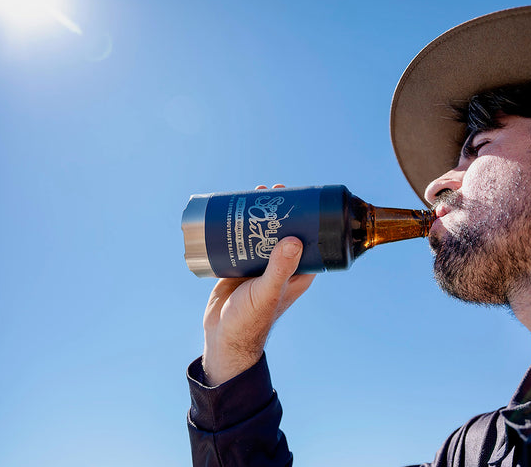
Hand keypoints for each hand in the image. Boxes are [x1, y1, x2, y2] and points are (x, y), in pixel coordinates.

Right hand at [201, 186, 315, 385]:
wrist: (222, 339)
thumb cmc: (250, 321)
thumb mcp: (267, 292)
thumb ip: (280, 269)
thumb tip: (293, 239)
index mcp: (297, 274)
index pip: (308, 240)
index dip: (306, 219)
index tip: (298, 197)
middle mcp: (281, 268)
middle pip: (283, 232)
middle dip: (279, 210)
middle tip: (271, 191)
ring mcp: (260, 267)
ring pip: (262, 234)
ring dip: (258, 215)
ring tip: (252, 194)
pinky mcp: (239, 267)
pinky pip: (241, 241)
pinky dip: (238, 226)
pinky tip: (233, 210)